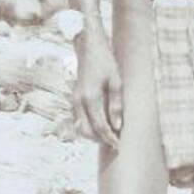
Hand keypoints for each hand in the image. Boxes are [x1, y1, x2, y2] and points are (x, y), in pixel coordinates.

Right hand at [73, 31, 122, 148]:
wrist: (88, 47)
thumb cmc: (105, 62)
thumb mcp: (116, 81)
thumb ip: (116, 105)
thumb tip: (117, 126)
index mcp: (90, 98)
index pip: (100, 127)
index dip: (110, 138)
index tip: (119, 145)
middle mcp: (78, 102)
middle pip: (86, 132)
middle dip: (100, 139)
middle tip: (115, 141)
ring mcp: (74, 101)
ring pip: (80, 128)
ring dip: (94, 134)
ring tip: (110, 134)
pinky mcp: (74, 100)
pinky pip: (79, 120)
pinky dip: (90, 126)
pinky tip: (102, 124)